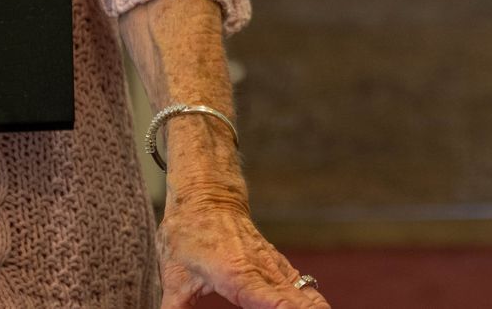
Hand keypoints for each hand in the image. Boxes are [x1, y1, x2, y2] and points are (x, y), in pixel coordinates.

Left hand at [158, 186, 330, 308]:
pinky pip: (301, 285)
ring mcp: (273, 265)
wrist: (206, 194)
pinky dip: (311, 300)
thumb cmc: (187, 233)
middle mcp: (261, 269)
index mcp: (236, 274)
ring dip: (315, 306)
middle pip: (297, 299)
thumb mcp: (172, 277)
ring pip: (305, 291)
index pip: (270, 300)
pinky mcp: (276, 264)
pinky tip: (319, 308)